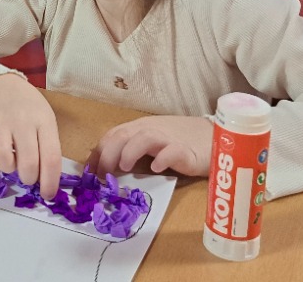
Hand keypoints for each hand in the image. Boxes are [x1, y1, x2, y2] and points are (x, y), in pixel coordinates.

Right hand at [0, 73, 61, 198]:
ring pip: (1, 155)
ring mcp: (1, 119)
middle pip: (28, 162)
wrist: (3, 83)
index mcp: (44, 122)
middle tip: (27, 175)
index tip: (48, 195)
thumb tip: (47, 183)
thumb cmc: (29, 108)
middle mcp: (23, 121)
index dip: (50, 182)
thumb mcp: (45, 121)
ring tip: (10, 161)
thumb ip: (47, 148)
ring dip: (6, 166)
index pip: (51, 158)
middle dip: (28, 178)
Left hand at [88, 115, 212, 177]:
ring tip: (124, 166)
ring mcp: (168, 139)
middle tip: (102, 175)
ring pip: (144, 138)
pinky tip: (156, 168)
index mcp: (139, 128)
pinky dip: (162, 158)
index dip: (98, 152)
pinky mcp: (186, 150)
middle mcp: (150, 130)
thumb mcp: (150, 143)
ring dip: (130, 151)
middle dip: (107, 154)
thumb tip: (104, 164)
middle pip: (123, 135)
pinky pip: (172, 151)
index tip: (89, 171)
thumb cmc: (179, 142)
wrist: (213, 137)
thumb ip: (130, 149)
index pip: (112, 135)